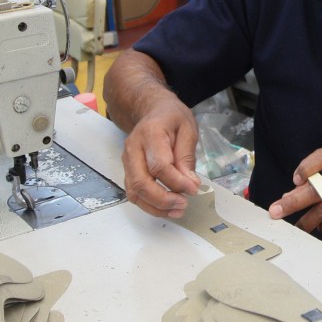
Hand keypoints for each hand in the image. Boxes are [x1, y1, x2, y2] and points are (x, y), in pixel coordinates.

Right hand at [118, 101, 200, 217]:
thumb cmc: (172, 118)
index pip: (159, 165)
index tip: (194, 189)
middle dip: (163, 200)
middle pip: (141, 183)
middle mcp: (133, 149)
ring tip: (178, 210)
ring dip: (156, 207)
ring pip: (134, 192)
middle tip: (183, 204)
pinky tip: (167, 208)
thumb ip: (187, 157)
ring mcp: (127, 161)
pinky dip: (150, 205)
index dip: (176, 182)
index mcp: (150, 134)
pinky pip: (134, 194)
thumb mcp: (188, 129)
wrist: (152, 111)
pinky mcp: (128, 171)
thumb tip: (189, 184)